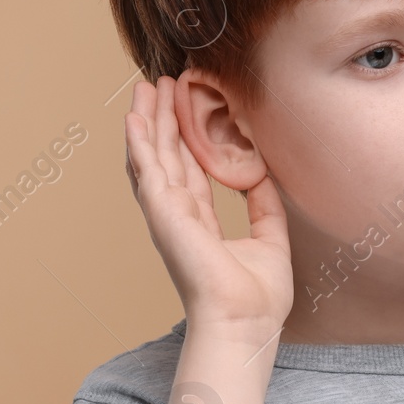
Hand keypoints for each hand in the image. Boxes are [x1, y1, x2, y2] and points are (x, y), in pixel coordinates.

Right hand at [123, 75, 293, 340]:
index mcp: (200, 222)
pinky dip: (139, 142)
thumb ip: (263, 204)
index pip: (190, 169)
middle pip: (167, 155)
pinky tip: (134, 116)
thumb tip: (262, 171)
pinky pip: (147, 170)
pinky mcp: (163, 214)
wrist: (245, 322)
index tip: (187, 104)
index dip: (187, 136)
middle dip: (165, 118)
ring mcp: (167, 215)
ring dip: (149, 120)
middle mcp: (178, 216)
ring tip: (147, 86)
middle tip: (162, 81)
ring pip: (153, 156)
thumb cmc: (257, 298)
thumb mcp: (269, 238)